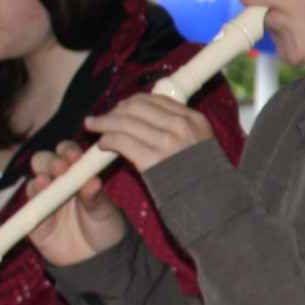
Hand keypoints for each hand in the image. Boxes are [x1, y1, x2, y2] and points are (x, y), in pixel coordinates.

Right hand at [22, 142, 129, 266]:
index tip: (75, 156)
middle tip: (61, 167)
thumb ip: (96, 197)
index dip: (68, 152)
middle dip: (51, 161)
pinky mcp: (34, 220)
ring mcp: (44, 201)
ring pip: (35, 181)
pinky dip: (32, 199)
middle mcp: (57, 184)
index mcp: (77, 175)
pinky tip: (37, 192)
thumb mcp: (105, 211)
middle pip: (45, 162)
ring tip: (48, 179)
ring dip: (41, 177)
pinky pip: (28, 207)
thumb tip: (92, 181)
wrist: (98, 260)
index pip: (67, 154)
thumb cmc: (104, 228)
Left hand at [84, 93, 218, 178]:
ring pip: (125, 122)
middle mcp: (181, 126)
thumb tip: (145, 120)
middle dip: (115, 111)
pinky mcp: (152, 160)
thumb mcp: (200, 146)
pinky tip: (103, 145)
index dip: (131, 103)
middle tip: (101, 118)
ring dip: (104, 123)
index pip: (155, 100)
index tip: (119, 110)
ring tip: (93, 126)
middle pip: (137, 107)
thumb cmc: (203, 179)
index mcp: (194, 119)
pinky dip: (108, 140)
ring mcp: (168, 142)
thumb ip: (179, 130)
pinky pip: (121, 141)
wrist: (211, 204)